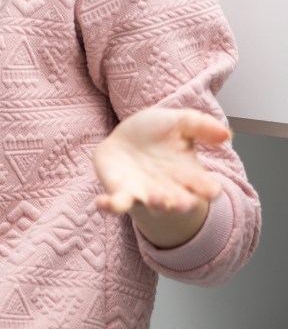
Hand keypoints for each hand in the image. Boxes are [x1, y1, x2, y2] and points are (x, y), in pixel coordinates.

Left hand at [93, 107, 229, 246]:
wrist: (126, 139)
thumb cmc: (156, 134)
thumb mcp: (179, 122)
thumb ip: (200, 125)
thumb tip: (226, 134)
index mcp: (189, 176)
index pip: (204, 187)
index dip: (208, 190)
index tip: (212, 190)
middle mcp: (170, 189)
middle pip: (181, 202)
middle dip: (183, 204)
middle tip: (185, 203)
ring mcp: (145, 193)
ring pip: (153, 206)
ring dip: (156, 205)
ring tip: (158, 200)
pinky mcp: (121, 193)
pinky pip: (116, 204)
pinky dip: (110, 206)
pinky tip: (101, 203)